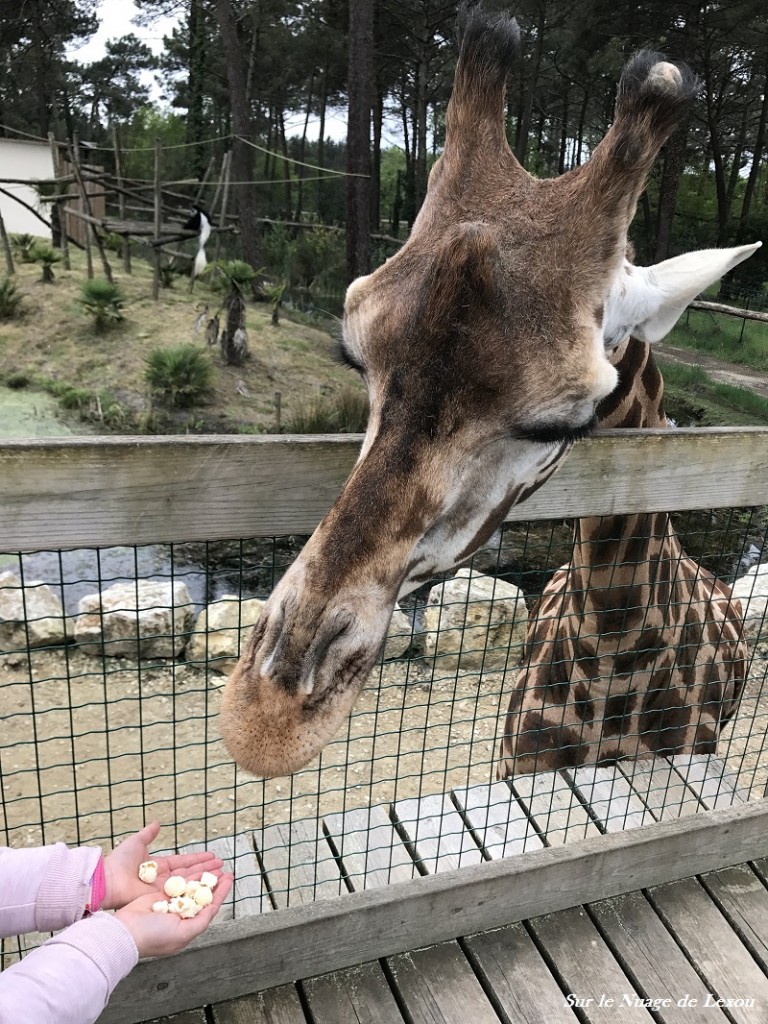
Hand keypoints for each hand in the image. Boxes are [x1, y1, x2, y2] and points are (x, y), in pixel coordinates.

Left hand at [102, 822, 224, 910]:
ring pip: (188, 884)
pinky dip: (193, 891)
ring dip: (204, 879)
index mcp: (158, 865)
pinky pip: (180, 894)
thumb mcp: (136, 842)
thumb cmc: (119, 862)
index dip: (197, 859)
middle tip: (221, 866)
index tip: (211, 856)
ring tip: (220, 875)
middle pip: (189, 873)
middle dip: (206, 869)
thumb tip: (157, 823)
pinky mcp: (160, 899)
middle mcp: (163, 879)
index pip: (183, 862)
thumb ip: (148, 834)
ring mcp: (162, 890)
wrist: (109, 881)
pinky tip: (207, 888)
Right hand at [115, 872, 232, 958]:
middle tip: (224, 870)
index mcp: (187, 927)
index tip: (230, 879)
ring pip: (191, 887)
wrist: (126, 931)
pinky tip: (197, 868)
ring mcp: (170, 905)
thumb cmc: (153, 936)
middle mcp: (180, 916)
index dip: (220, 893)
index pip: (209, 908)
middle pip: (202, 896)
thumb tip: (213, 910)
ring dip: (202, 877)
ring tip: (215, 866)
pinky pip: (177, 883)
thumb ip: (200, 922)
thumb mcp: (182, 933)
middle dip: (213, 883)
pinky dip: (187, 876)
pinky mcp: (159, 896)